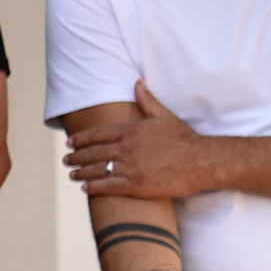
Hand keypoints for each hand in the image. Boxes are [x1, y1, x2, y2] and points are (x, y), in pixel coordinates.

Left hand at [66, 82, 221, 198]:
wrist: (204, 161)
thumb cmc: (185, 139)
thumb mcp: (164, 117)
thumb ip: (146, 101)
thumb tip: (137, 82)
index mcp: (132, 131)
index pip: (98, 134)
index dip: (82, 139)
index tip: (70, 142)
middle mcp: (128, 148)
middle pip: (94, 152)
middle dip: (77, 156)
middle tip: (66, 159)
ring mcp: (131, 167)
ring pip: (98, 170)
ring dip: (81, 172)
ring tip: (72, 174)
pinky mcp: (137, 185)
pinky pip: (109, 187)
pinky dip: (94, 187)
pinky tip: (85, 188)